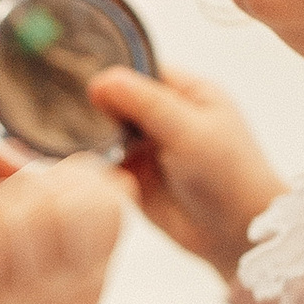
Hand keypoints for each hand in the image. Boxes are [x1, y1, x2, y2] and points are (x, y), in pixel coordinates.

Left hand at [0, 153, 130, 303]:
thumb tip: (3, 152)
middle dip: (31, 180)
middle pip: (63, 201)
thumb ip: (32, 212)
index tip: (49, 181)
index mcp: (88, 277)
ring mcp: (16, 297)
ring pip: (17, 214)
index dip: (79, 174)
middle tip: (4, 197)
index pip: (111, 205)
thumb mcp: (51, 278)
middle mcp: (59, 286)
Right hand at [85, 66, 284, 284]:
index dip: (114, 72)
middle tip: (66, 108)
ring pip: (108, 130)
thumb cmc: (230, 177)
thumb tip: (103, 80)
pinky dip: (92, 162)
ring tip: (66, 134)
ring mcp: (149, 146)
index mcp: (188, 93)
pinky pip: (106, 161)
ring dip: (91, 133)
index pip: (142, 69)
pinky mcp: (136, 176)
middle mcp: (166, 116)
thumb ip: (146, 104)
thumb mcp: (190, 131)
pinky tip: (74, 161)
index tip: (82, 76)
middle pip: (120, 98)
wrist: (236, 235)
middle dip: (97, 104)